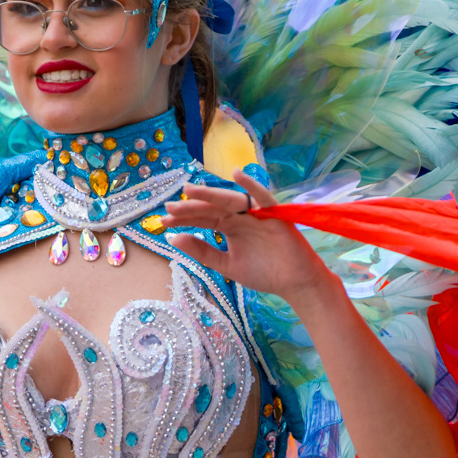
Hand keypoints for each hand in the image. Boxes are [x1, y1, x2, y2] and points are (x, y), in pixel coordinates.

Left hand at [160, 170, 336, 308]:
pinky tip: (237, 174)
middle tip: (169, 207)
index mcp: (228, 226)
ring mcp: (256, 213)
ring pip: (231, 200)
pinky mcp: (274, 214)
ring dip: (211, 193)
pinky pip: (262, 196)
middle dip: (191, 207)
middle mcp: (240, 216)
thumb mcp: (226, 265)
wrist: (294, 284)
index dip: (184, 219)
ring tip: (189, 190)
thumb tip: (173, 239)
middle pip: (212, 207)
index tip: (163, 220)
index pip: (203, 218)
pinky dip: (251, 184)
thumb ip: (202, 252)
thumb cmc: (264, 273)